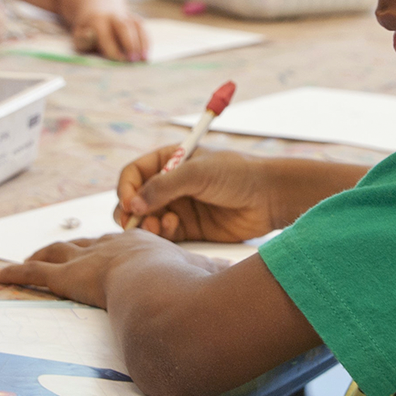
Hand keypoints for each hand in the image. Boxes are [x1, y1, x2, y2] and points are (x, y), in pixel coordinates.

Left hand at [0, 231, 219, 306]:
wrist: (164, 289)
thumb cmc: (188, 289)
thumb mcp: (205, 281)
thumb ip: (213, 281)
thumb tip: (234, 286)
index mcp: (145, 248)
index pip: (121, 245)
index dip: (110, 247)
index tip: (105, 249)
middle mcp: (113, 247)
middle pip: (85, 243)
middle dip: (71, 246)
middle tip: (58, 249)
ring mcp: (89, 260)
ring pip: (56, 254)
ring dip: (39, 257)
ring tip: (24, 262)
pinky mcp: (69, 278)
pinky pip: (36, 274)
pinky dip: (17, 274)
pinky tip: (0, 275)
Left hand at [71, 9, 147, 61]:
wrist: (99, 10)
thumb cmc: (89, 31)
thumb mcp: (79, 35)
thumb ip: (83, 39)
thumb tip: (90, 35)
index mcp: (97, 20)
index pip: (105, 34)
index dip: (111, 47)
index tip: (117, 60)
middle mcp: (114, 16)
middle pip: (124, 27)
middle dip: (129, 43)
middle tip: (132, 60)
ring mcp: (127, 16)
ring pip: (137, 27)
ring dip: (142, 43)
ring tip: (144, 59)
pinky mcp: (136, 20)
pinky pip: (144, 29)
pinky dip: (147, 42)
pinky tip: (147, 55)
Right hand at [116, 146, 280, 242]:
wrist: (270, 198)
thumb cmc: (237, 174)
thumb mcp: (198, 173)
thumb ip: (163, 186)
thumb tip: (132, 204)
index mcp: (170, 160)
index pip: (134, 173)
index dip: (126, 188)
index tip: (128, 203)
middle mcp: (170, 184)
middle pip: (134, 199)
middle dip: (130, 211)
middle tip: (135, 222)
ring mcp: (179, 207)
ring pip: (146, 219)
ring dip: (145, 224)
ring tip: (159, 225)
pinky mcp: (189, 229)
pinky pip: (164, 234)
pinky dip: (161, 234)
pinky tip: (171, 228)